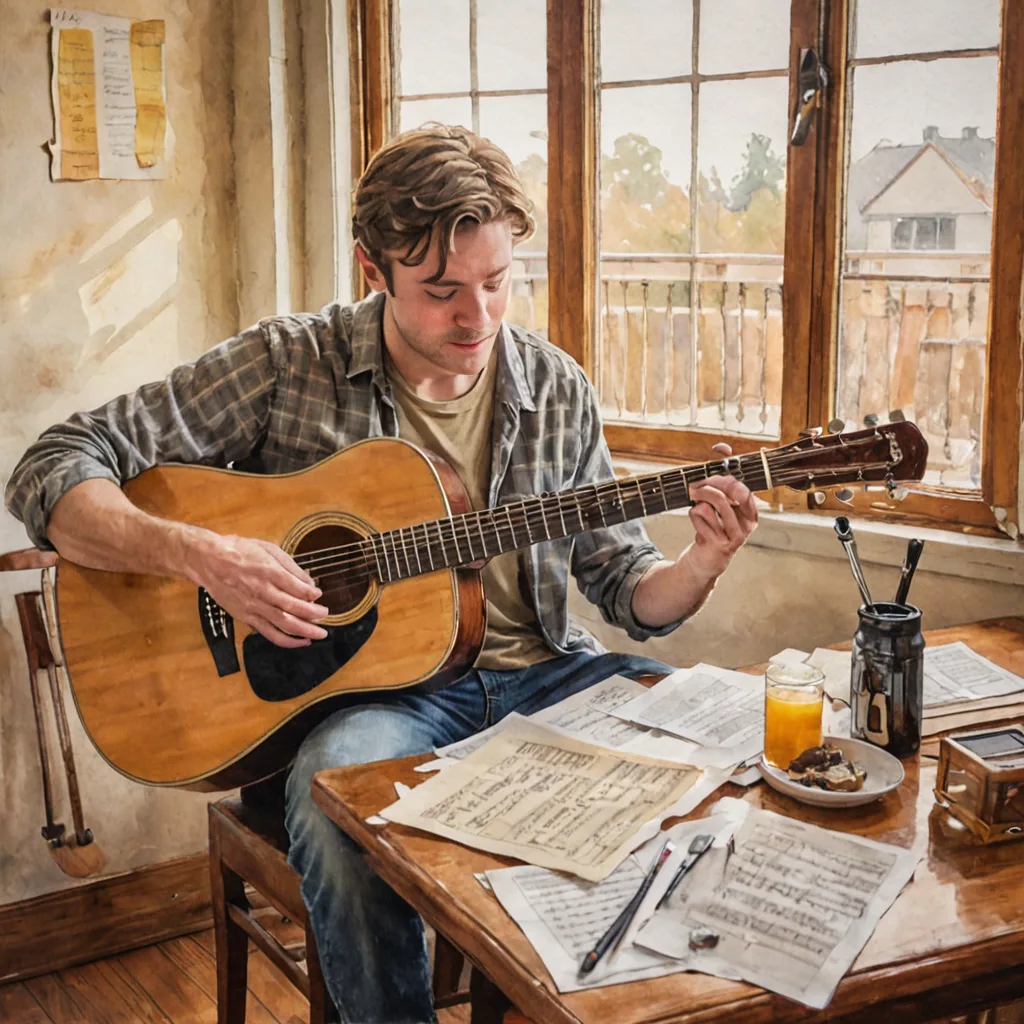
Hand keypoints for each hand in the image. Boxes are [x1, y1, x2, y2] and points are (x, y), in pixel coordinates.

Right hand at [185, 532, 328, 647]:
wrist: (208, 560)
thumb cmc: (239, 550)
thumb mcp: (268, 549)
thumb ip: (291, 566)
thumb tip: (309, 582)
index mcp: (269, 572)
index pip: (298, 588)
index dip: (312, 594)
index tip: (319, 595)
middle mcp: (263, 591)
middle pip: (294, 608)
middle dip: (314, 615)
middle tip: (326, 616)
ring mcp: (253, 606)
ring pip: (283, 624)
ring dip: (305, 631)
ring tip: (320, 634)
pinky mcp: (245, 617)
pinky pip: (268, 633)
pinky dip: (286, 640)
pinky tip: (300, 641)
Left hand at [683, 443, 757, 583]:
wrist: (706, 561)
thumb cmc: (713, 528)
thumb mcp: (719, 504)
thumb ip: (721, 477)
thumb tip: (721, 448)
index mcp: (751, 511)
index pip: (744, 484)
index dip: (730, 467)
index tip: (717, 450)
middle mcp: (748, 523)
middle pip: (731, 489)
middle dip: (710, 482)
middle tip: (695, 485)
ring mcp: (736, 535)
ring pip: (716, 501)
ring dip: (699, 496)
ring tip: (694, 499)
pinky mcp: (720, 544)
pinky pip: (701, 516)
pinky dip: (693, 513)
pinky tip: (696, 520)